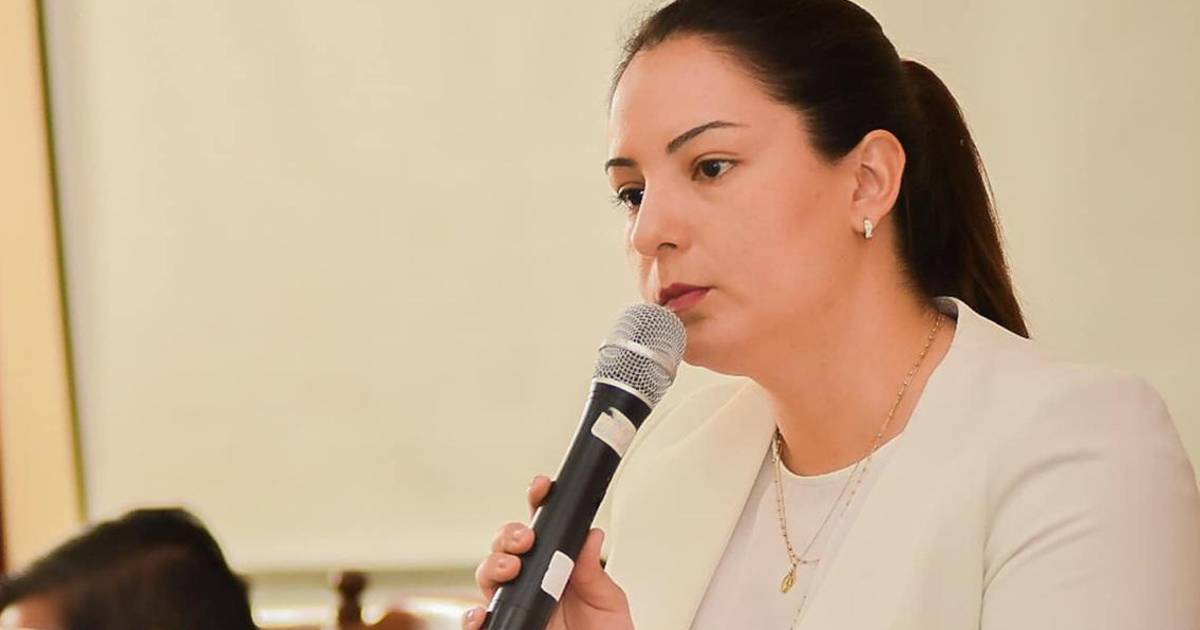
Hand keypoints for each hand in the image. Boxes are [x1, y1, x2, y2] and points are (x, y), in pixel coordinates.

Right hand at [462, 474, 633, 629]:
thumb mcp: (607, 600)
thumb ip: (594, 572)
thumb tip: (591, 535)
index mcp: (556, 566)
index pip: (541, 527)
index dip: (538, 502)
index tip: (542, 487)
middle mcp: (530, 582)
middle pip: (506, 546)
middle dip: (510, 534)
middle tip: (526, 538)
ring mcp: (514, 604)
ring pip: (488, 575)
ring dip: (493, 564)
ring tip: (511, 567)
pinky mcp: (504, 627)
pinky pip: (478, 621)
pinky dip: (473, 616)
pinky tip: (482, 612)